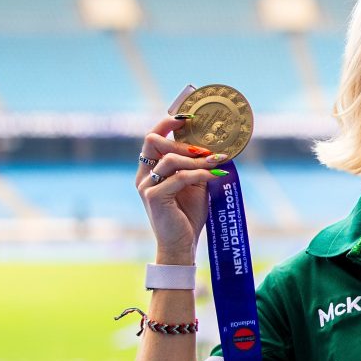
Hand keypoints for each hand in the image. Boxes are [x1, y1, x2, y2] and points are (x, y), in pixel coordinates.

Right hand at [135, 117, 228, 262]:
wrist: (182, 245)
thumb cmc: (188, 215)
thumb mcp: (195, 184)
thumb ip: (196, 165)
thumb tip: (214, 144)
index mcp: (150, 169)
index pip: (152, 137)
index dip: (167, 123)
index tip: (188, 115)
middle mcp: (143, 175)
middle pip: (152, 140)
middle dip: (182, 140)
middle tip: (206, 146)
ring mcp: (146, 186)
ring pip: (170, 159)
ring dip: (197, 159)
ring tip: (217, 162)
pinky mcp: (154, 197)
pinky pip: (179, 177)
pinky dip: (200, 174)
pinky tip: (215, 176)